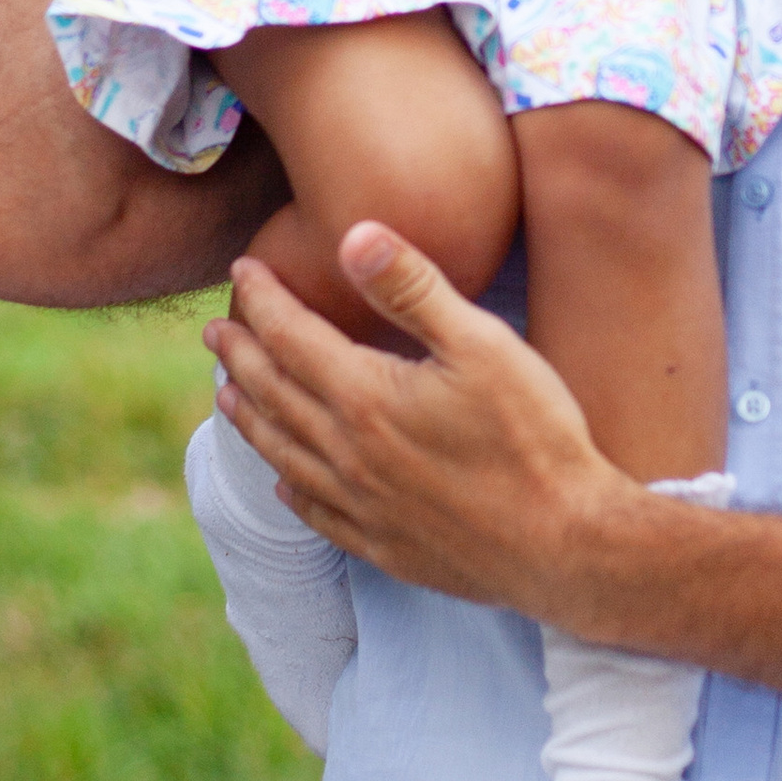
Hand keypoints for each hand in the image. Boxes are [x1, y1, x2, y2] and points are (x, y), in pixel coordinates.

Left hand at [206, 233, 636, 618]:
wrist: (565, 543)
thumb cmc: (534, 435)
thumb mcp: (483, 344)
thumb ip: (413, 288)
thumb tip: (353, 235)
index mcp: (365, 397)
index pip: (291, 336)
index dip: (263, 300)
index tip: (243, 270)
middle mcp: (348, 454)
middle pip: (274, 394)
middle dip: (241, 355)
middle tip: (215, 332)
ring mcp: (362, 506)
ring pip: (284, 454)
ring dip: (251, 419)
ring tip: (228, 397)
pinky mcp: (385, 545)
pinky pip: (317, 514)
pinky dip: (290, 489)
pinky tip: (283, 484)